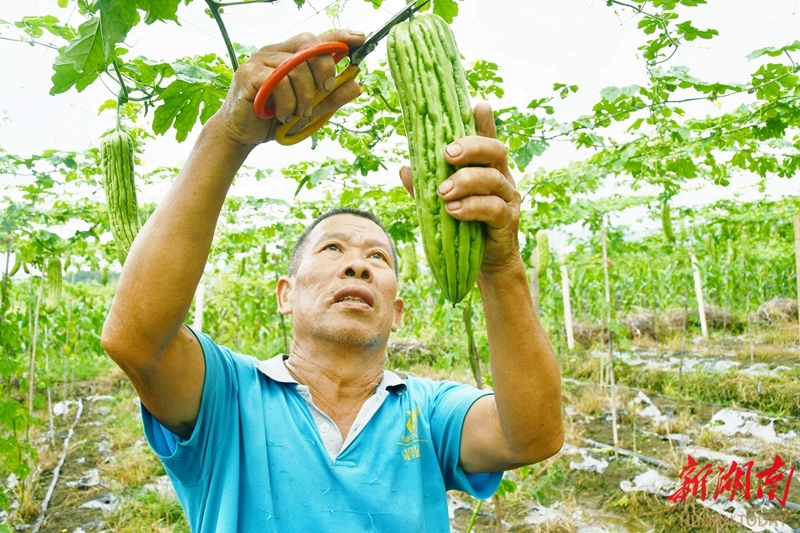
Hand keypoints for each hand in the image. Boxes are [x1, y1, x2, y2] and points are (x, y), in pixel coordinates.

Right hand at [214, 29, 365, 146]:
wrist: (243, 135)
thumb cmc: (274, 118)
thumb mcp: (310, 109)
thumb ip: (332, 98)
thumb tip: (357, 85)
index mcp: (290, 55)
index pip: (317, 38)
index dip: (339, 36)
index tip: (360, 38)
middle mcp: (274, 52)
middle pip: (310, 47)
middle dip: (324, 71)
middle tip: (324, 92)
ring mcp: (259, 60)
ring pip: (296, 69)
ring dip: (304, 98)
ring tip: (297, 114)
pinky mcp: (248, 74)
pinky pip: (279, 83)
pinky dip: (286, 104)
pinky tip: (281, 114)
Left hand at [400, 103, 521, 273]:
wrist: (485, 263)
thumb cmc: (463, 227)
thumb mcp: (440, 204)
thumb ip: (425, 186)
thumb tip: (405, 168)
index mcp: (487, 168)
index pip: (488, 139)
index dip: (485, 122)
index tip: (478, 105)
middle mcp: (501, 178)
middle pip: (496, 150)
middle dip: (472, 147)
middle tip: (447, 154)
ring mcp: (508, 198)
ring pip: (493, 179)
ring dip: (466, 182)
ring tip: (442, 192)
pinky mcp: (508, 220)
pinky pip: (494, 208)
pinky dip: (472, 207)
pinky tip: (454, 211)